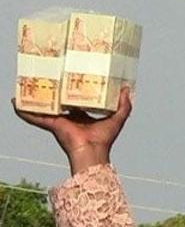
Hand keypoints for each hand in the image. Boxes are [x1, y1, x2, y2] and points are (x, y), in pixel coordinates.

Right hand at [11, 88, 132, 174]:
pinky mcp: (51, 124)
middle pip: (59, 100)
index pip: (77, 99)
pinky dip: (25, 111)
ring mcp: (59, 120)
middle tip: (49, 74)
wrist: (92, 151)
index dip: (74, 89)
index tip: (71, 76)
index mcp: (83, 115)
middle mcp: (70, 117)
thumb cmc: (105, 138)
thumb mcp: (118, 118)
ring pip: (45, 105)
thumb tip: (127, 89)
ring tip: (26, 84)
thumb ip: (125, 106)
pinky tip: (15, 103)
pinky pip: (35, 117)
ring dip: (35, 97)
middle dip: (53, 89)